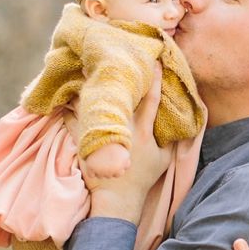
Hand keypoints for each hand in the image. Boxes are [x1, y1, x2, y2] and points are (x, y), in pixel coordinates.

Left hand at [82, 65, 174, 222]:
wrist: (118, 198)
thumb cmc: (143, 178)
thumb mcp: (165, 160)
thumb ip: (172, 140)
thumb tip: (184, 123)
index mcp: (145, 131)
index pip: (152, 99)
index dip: (155, 78)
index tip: (155, 59)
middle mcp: (124, 128)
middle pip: (122, 94)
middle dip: (120, 72)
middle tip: (114, 51)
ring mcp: (104, 133)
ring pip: (94, 102)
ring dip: (89, 84)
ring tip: (83, 65)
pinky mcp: (85, 141)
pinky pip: (72, 119)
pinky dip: (67, 107)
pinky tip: (64, 94)